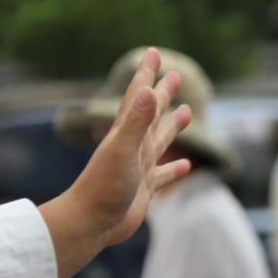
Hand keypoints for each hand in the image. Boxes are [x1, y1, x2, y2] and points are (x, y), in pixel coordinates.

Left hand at [40, 47, 192, 277]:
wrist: (91, 223)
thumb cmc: (104, 187)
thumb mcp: (123, 150)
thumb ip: (137, 122)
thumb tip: (148, 91)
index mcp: (125, 134)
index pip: (138, 97)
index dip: (147, 75)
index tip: (155, 54)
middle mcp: (132, 147)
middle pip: (150, 114)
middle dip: (162, 94)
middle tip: (176, 75)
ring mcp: (137, 168)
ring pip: (158, 141)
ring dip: (171, 126)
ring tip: (186, 112)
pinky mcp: (143, 189)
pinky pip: (162, 174)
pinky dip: (174, 168)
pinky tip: (186, 166)